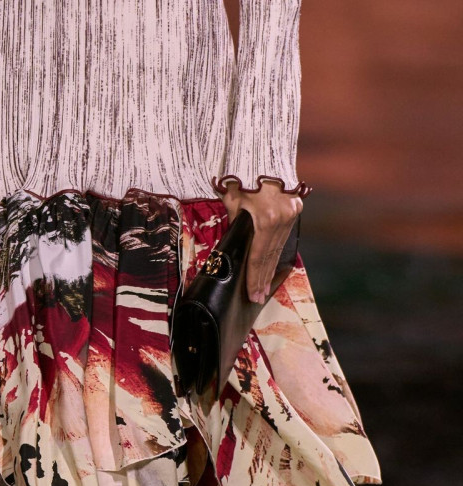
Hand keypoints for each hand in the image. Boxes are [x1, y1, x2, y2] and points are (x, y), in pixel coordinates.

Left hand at [220, 180, 302, 303]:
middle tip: (258, 297)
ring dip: (271, 268)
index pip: (258, 256)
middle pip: (270, 256)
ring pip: (279, 247)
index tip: (252, 294)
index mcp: (266, 218)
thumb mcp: (232, 196)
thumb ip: (233, 219)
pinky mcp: (295, 206)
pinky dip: (277, 251)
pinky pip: (284, 235)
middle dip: (263, 278)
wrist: (264, 147)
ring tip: (265, 287)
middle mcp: (282, 218)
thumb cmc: (244, 170)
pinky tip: (273, 264)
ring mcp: (291, 212)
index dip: (254, 278)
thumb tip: (233, 237)